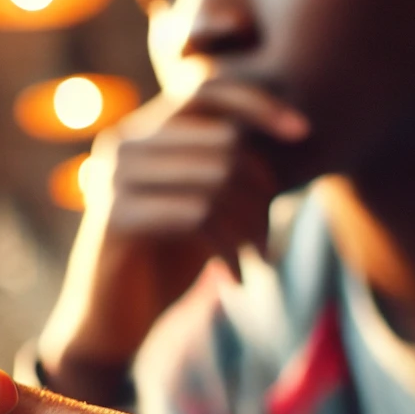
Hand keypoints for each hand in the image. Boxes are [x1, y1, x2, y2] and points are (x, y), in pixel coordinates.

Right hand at [37, 80, 308, 402]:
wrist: (111, 325)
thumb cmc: (163, 263)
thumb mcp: (202, 205)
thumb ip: (227, 165)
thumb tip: (295, 128)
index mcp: (141, 132)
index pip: (207, 88)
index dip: (260, 102)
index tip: (303, 134)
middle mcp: (122, 146)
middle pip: (225, 141)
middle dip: (263, 194)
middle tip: (266, 242)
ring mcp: (114, 179)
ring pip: (218, 179)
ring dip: (252, 227)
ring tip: (257, 262)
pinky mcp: (116, 218)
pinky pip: (200, 215)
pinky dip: (231, 250)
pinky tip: (234, 279)